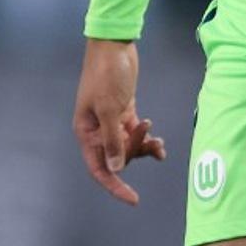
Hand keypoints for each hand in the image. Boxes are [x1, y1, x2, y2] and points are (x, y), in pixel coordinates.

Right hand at [72, 38, 165, 205]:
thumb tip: (116, 169)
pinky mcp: (124, 112)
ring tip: (158, 143)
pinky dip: (147, 140)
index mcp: (86, 132)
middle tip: (147, 135)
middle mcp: (97, 131)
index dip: (114, 186)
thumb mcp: (110, 108)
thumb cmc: (106, 74)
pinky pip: (135, 134)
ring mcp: (111, 122)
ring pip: (129, 147)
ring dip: (144, 147)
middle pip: (117, 157)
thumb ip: (113, 139)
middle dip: (134, 153)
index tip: (133, 199)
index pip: (99, 168)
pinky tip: (159, 145)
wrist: (114, 45)